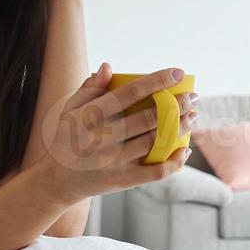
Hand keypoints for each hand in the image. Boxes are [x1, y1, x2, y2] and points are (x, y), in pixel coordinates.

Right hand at [30, 64, 198, 203]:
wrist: (56, 181)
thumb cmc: (65, 140)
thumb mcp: (69, 111)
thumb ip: (89, 89)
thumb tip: (108, 67)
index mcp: (90, 116)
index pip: (130, 93)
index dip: (157, 81)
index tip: (178, 73)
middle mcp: (102, 138)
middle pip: (150, 117)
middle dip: (177, 104)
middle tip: (193, 97)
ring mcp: (113, 161)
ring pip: (156, 141)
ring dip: (180, 127)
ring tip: (193, 116)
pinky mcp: (122, 180)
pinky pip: (155, 172)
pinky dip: (175, 161)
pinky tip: (185, 149)